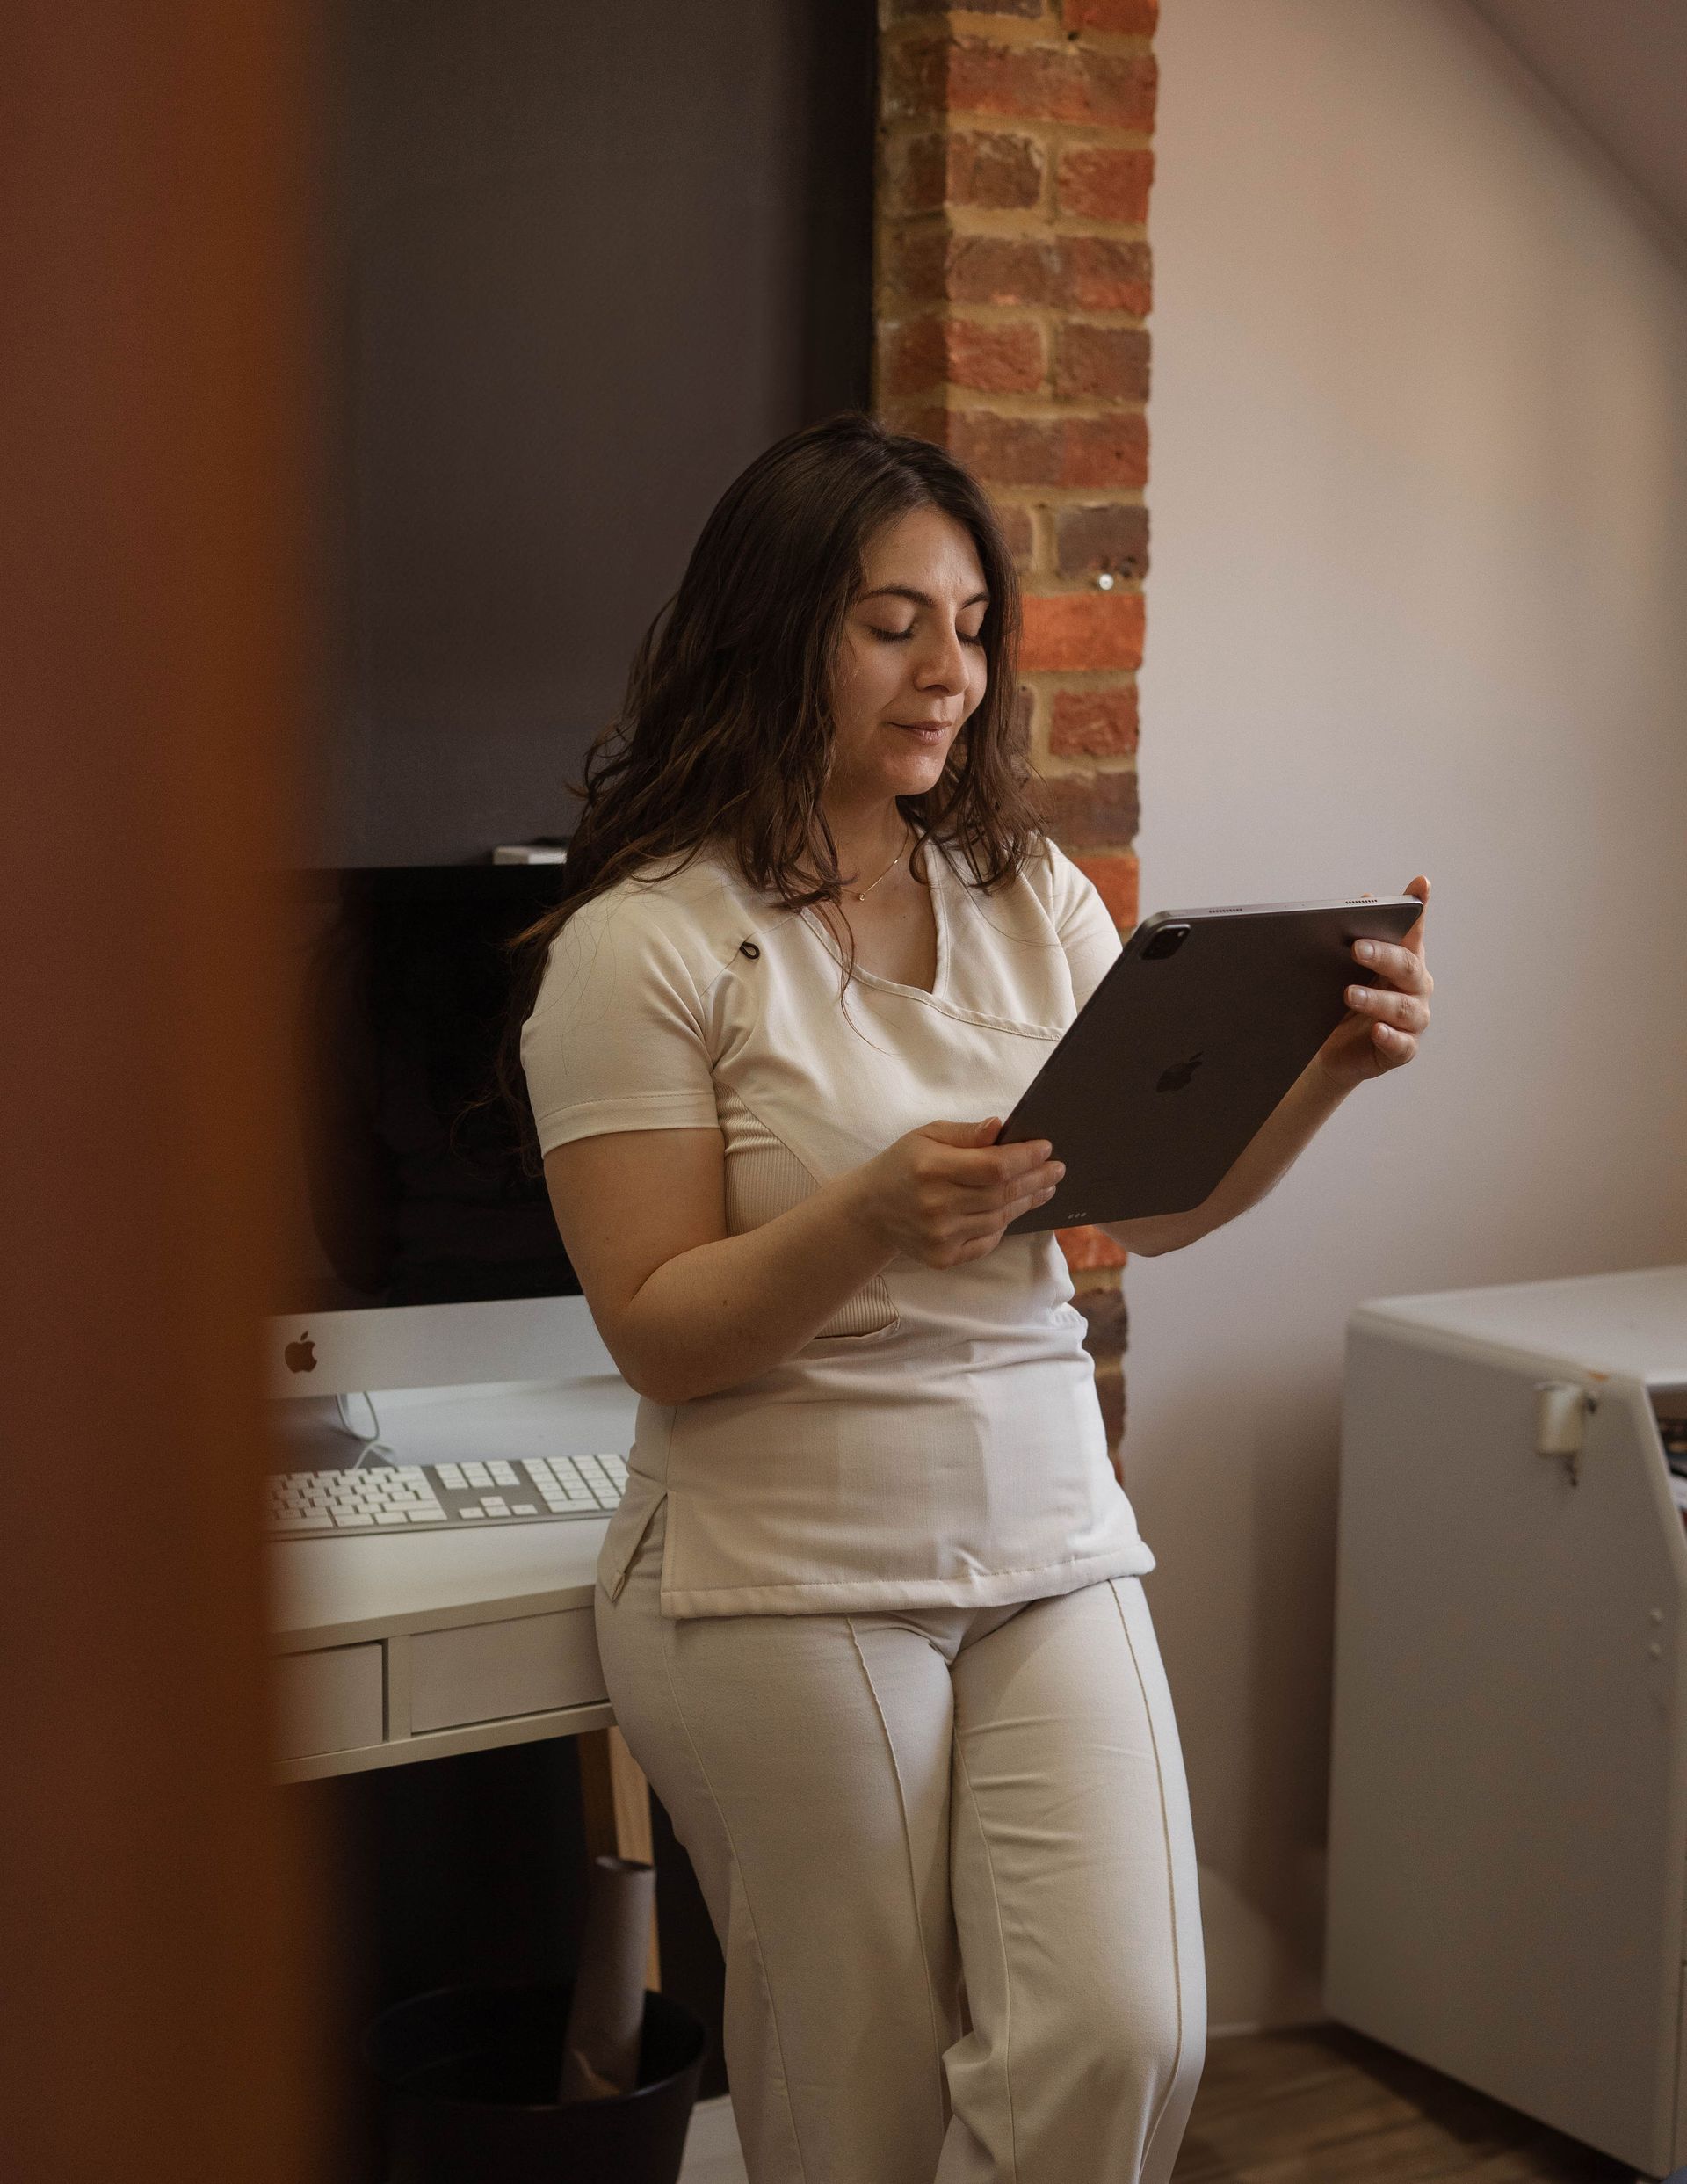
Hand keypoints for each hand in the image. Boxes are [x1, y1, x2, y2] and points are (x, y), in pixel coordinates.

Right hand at [846, 1118, 1065, 1267]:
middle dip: (1036, 1179)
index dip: (1026, 1159)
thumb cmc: (903, 1165)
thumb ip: (966, 1133)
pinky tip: (1015, 1209)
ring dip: (1028, 1201)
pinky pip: (988, 1240)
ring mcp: (940, 1236)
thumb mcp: (927, 1136)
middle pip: (1002, 1194)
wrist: (871, 1210)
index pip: (994, 1166)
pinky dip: (1004, 1224)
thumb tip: (1000, 1127)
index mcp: (931, 1169)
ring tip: (1045, 1187)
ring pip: (1000, 1218)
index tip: (1046, 1149)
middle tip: (1057, 1170)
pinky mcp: (943, 1257)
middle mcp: (936, 1206)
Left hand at [1313, 875, 1432, 1091]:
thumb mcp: (1342, 969)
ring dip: (1376, 1000)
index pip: (1413, 930)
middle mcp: (1416, 987)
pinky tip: (1376, 1030)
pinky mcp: (1403, 1049)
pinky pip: (1401, 1044)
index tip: (1420, 884)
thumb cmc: (1340, 1001)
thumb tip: (1362, 899)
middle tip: (1356, 948)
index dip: (1419, 907)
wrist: (1330, 1049)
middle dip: (1383, 956)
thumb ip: (1354, 937)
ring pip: (1402, 1007)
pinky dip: (1390, 1036)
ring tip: (1348, 994)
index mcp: (1404, 960)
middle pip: (1407, 967)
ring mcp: (1414, 1019)